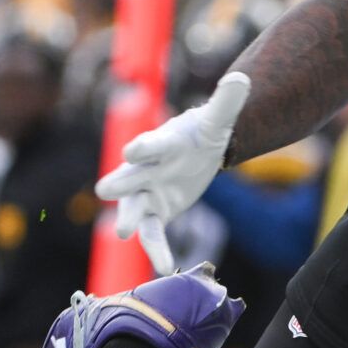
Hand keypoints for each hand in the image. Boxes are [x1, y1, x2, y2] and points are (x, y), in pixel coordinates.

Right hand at [95, 74, 249, 274]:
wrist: (198, 151)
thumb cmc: (201, 133)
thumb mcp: (218, 120)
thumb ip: (227, 102)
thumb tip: (242, 78)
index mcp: (162, 143)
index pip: (151, 143)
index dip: (144, 146)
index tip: (133, 149)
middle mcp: (147, 168)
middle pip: (130, 175)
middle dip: (120, 182)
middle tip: (105, 190)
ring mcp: (147, 192)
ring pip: (133, 207)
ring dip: (128, 219)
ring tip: (122, 232)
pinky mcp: (156, 212)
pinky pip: (153, 233)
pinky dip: (157, 250)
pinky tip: (166, 268)